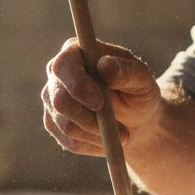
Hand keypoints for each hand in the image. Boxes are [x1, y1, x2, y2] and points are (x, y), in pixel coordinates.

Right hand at [41, 38, 162, 156]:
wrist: (136, 119)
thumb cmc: (138, 91)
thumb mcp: (142, 79)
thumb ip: (126, 71)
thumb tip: (104, 66)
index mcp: (75, 51)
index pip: (63, 65)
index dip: (77, 85)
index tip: (99, 103)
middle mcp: (57, 74)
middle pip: (59, 100)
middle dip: (89, 119)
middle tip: (121, 131)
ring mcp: (52, 100)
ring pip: (66, 125)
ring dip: (98, 134)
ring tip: (123, 134)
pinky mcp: (54, 124)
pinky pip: (70, 141)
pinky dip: (94, 143)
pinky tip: (109, 138)